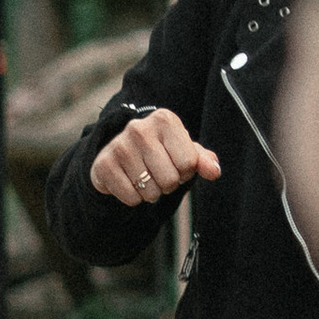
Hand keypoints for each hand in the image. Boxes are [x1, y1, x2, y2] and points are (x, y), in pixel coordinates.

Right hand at [87, 106, 220, 206]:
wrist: (119, 153)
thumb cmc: (160, 151)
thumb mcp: (184, 150)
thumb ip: (203, 160)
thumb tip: (214, 171)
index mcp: (165, 120)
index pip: (189, 164)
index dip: (185, 172)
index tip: (175, 163)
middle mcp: (140, 128)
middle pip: (170, 179)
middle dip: (168, 184)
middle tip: (158, 173)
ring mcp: (119, 146)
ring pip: (151, 191)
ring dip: (152, 192)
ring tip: (144, 177)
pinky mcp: (104, 165)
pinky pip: (132, 198)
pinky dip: (134, 198)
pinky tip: (129, 182)